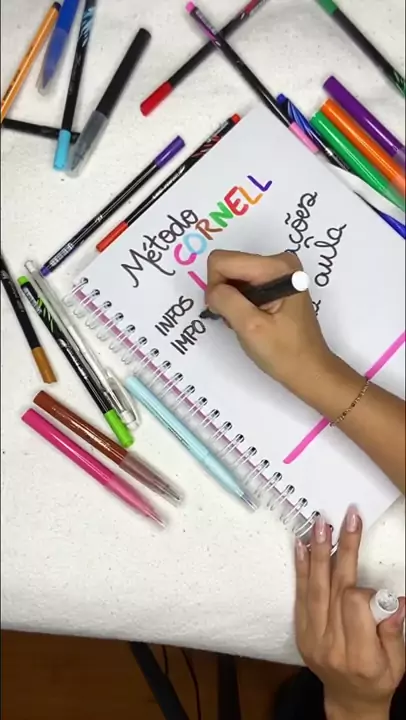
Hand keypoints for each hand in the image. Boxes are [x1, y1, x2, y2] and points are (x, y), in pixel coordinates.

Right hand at [206, 250, 333, 402]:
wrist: (310, 369)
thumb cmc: (284, 353)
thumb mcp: (251, 327)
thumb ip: (227, 301)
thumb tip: (212, 290)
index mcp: (277, 266)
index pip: (222, 261)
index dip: (216, 288)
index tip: (227, 313)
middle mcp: (279, 261)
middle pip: (228, 265)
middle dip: (225, 294)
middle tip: (239, 320)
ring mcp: (278, 271)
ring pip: (232, 275)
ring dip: (232, 300)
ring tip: (247, 322)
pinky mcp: (275, 282)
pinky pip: (243, 284)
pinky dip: (240, 302)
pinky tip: (252, 319)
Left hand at [295, 507, 404, 719]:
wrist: (349, 700)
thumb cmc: (378, 678)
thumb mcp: (397, 662)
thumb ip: (394, 631)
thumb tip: (396, 601)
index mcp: (357, 655)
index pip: (354, 605)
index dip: (366, 590)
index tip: (375, 592)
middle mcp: (330, 645)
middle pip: (334, 588)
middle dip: (343, 549)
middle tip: (347, 518)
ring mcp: (311, 637)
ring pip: (314, 587)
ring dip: (319, 552)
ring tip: (321, 523)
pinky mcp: (301, 630)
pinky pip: (300, 595)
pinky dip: (302, 568)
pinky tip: (303, 546)